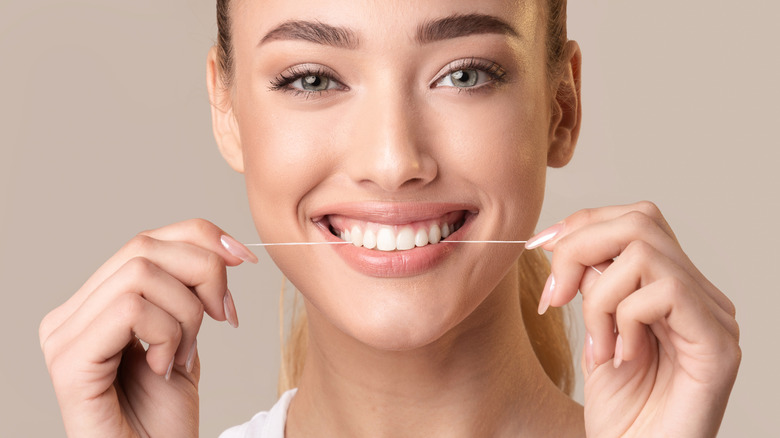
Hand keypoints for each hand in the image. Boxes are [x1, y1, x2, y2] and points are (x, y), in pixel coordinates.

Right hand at [39, 219, 255, 436]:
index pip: (147, 240)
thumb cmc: (163, 419)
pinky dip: (165, 333)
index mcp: (95, 304)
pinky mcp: (70, 362)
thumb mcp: (186, 339)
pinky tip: (165, 367)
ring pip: (140, 274)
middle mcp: (71, 315)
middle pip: (144, 246)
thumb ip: (188, 294)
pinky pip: (130, 310)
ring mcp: (64, 337)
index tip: (245, 259)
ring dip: (185, 313)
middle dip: (203, 273)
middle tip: (223, 317)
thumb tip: (223, 249)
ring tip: (183, 354)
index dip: (202, 237)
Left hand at [527, 202, 740, 437]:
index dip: (582, 224)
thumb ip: (594, 286)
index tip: (539, 247)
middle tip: (554, 296)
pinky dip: (624, 318)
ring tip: (598, 346)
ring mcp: (714, 318)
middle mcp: (699, 296)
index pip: (635, 221)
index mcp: (672, 290)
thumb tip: (570, 242)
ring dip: (599, 297)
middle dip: (580, 246)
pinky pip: (664, 292)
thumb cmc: (622, 415)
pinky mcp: (718, 344)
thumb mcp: (596, 335)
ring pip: (645, 252)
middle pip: (641, 221)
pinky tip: (621, 358)